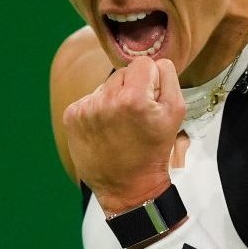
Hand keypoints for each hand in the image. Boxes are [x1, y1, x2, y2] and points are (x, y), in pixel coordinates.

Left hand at [62, 56, 184, 213]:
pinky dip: (98, 111)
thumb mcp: (175, 113)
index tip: (150, 100)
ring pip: (106, 86)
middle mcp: (106, 100)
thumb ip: (168, 77)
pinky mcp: (72, 116)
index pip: (144, 63)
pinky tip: (106, 129)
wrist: (127, 187)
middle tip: (136, 117)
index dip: (151, 80)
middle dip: (131, 89)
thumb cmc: (154, 151)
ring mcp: (86, 108)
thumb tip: (154, 61)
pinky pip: (90, 99)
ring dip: (114, 99)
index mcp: (134, 97)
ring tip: (120, 125)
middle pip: (122, 72)